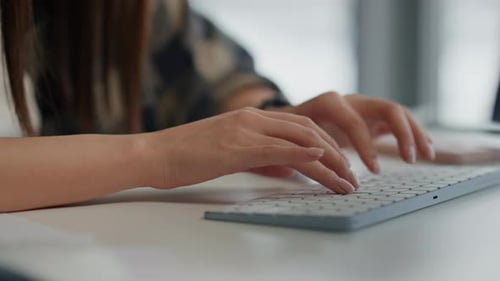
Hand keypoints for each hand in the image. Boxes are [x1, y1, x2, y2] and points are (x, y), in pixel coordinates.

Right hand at [145, 108, 358, 193]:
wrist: (153, 153)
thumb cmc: (184, 156)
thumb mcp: (227, 152)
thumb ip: (258, 156)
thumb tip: (286, 169)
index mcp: (249, 118)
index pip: (298, 126)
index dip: (324, 143)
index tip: (339, 163)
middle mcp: (252, 119)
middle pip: (307, 131)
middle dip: (335, 153)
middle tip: (352, 174)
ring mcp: (245, 131)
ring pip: (300, 141)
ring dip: (329, 161)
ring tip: (346, 180)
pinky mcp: (238, 148)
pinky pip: (280, 150)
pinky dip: (306, 157)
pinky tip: (324, 165)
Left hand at [284, 92, 434, 172]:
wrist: (292, 116)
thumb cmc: (292, 129)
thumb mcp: (293, 135)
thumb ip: (301, 147)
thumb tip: (303, 170)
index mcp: (330, 103)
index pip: (355, 122)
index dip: (365, 146)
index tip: (373, 171)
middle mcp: (352, 100)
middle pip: (388, 109)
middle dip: (403, 133)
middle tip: (410, 159)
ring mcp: (365, 106)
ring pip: (398, 113)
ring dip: (416, 132)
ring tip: (427, 155)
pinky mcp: (372, 116)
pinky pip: (398, 121)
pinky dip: (413, 133)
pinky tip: (425, 149)